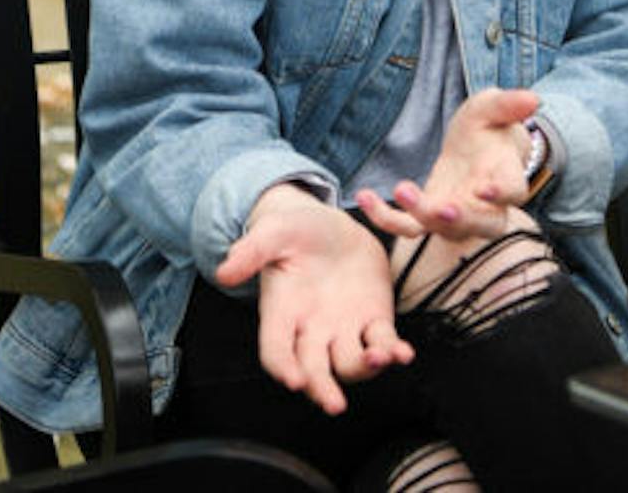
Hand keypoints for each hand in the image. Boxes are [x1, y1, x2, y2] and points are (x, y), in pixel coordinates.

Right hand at [215, 185, 414, 413]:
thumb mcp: (272, 232)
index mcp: (282, 313)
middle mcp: (311, 330)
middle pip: (313, 370)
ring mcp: (344, 329)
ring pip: (351, 363)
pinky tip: (403, 352)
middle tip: (334, 404)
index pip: (275, 350)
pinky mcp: (374, 319)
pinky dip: (394, 351)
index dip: (282, 367)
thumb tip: (224, 272)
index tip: (292, 379)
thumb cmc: (296, 230)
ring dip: (364, 367)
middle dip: (323, 388)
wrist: (332, 224)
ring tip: (378, 357)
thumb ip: (251, 251)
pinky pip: (384, 343)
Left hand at [355, 87, 539, 243]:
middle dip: (462, 220)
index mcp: (507, 176)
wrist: (474, 146)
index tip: (485, 188)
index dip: (502, 193)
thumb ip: (508, 104)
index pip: (513, 192)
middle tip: (440, 209)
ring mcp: (458, 214)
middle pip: (484, 226)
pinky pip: (409, 227)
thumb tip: (533, 98)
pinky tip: (364, 196)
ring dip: (423, 216)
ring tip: (401, 189)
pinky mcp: (429, 215)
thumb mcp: (492, 108)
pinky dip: (386, 218)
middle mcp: (487, 205)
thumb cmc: (488, 128)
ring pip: (446, 232)